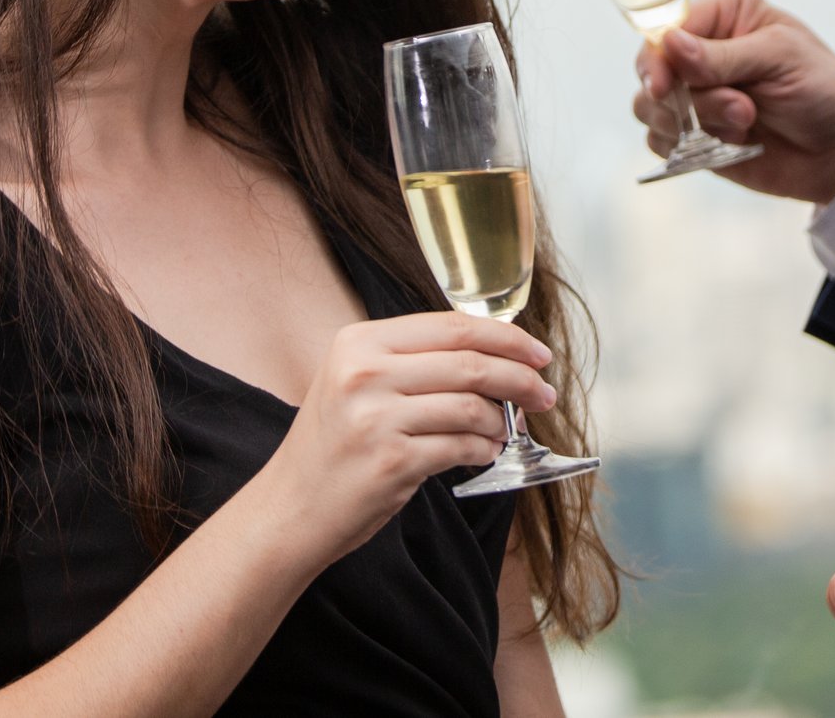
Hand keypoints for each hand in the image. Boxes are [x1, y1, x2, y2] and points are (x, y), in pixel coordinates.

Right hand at [265, 312, 553, 560]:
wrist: (290, 509)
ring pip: (471, 406)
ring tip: (507, 431)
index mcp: (358, 342)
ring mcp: (376, 417)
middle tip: (544, 392)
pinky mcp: (390, 461)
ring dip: (503, 420)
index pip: (451, 326)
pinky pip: (462, 447)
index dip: (505, 337)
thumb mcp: (357, 383)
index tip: (536, 353)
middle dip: (520, 377)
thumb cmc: (333, 446)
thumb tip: (497, 355)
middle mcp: (364, 373)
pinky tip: (485, 454)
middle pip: (470, 362)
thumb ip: (414, 361)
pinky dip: (484, 450)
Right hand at [630, 0, 834, 203]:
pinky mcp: (692, 133)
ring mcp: (694, 93)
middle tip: (740, 110)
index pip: (668, 27)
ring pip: (650, 107)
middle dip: (688, 97)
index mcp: (723, 14)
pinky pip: (661, 141)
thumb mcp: (781, 58)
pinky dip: (691, 148)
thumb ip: (722, 56)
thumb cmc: (824, 89)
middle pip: (651, 68)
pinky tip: (734, 144)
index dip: (660, 57)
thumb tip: (670, 44)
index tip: (666, 85)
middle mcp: (701, 49)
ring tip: (747, 124)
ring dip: (697, 123)